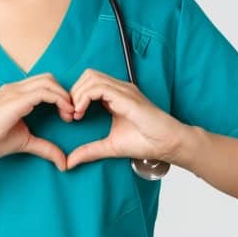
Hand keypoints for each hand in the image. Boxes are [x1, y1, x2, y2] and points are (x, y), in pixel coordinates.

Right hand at [0, 73, 75, 170]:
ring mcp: (15, 91)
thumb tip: (63, 162)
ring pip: (48, 82)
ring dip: (64, 96)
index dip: (59, 96)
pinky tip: (64, 112)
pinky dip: (58, 100)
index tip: (67, 114)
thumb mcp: (25, 142)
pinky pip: (44, 92)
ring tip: (69, 114)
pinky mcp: (16, 99)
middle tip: (71, 113)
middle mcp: (15, 88)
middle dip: (64, 93)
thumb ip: (44, 147)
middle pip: (48, 79)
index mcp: (15, 94)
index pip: (43, 84)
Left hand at [66, 69, 189, 169]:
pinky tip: (82, 112)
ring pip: (91, 78)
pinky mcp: (126, 96)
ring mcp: (124, 90)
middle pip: (88, 76)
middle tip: (71, 115)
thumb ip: (90, 151)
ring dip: (77, 94)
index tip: (71, 117)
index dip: (75, 96)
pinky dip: (85, 97)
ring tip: (76, 114)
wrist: (168, 143)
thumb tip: (70, 162)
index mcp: (116, 96)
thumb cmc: (146, 142)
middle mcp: (119, 89)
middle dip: (73, 92)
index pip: (89, 83)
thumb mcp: (110, 147)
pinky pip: (99, 88)